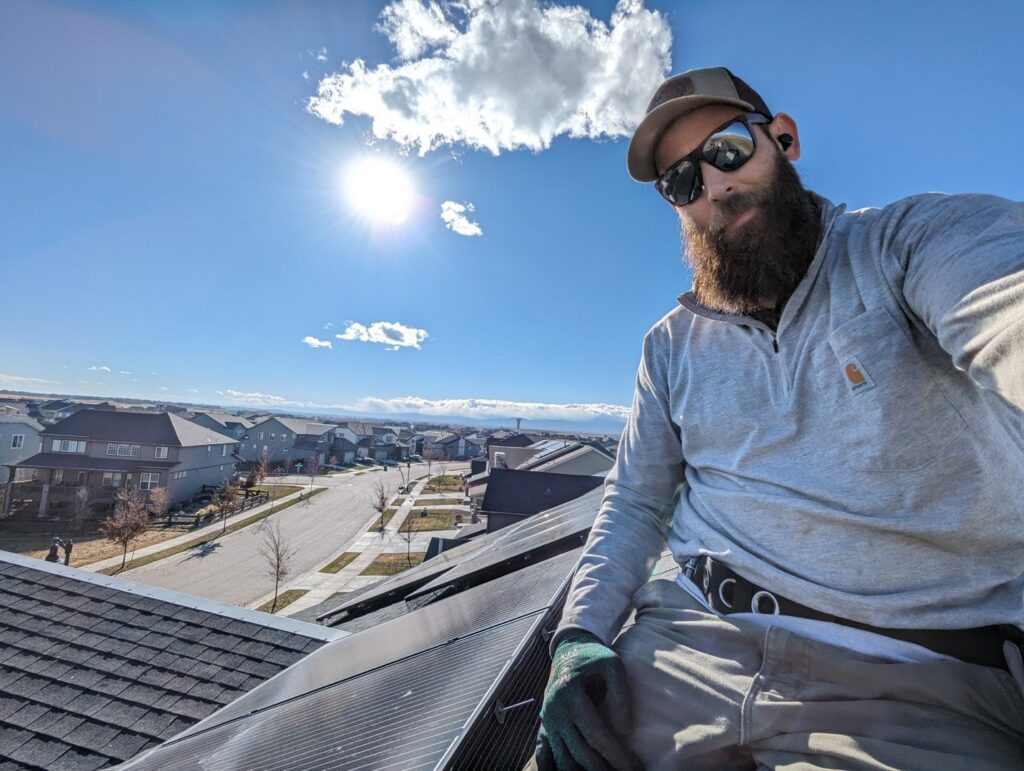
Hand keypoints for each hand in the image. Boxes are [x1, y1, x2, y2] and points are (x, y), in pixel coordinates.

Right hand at [534, 631, 640, 769]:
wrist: (569, 650)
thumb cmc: (593, 658)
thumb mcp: (612, 665)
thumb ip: (620, 695)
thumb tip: (625, 730)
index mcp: (570, 696)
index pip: (596, 735)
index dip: (616, 755)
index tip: (634, 767)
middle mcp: (555, 712)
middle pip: (580, 753)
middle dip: (603, 769)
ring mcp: (548, 722)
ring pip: (563, 760)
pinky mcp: (544, 727)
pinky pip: (543, 755)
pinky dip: (553, 769)